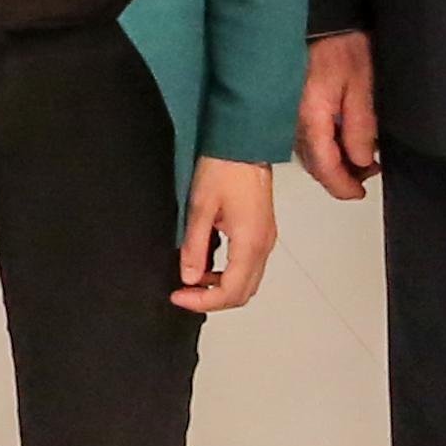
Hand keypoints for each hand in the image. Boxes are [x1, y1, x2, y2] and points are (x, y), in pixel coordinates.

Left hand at [174, 156, 277, 310]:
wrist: (244, 144)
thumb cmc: (225, 168)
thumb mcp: (201, 208)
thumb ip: (195, 247)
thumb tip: (189, 277)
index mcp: (250, 243)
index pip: (230, 291)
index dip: (202, 302)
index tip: (179, 297)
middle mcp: (263, 246)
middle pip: (243, 293)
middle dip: (212, 300)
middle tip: (184, 294)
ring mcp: (266, 239)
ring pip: (248, 282)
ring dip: (221, 289)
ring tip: (192, 281)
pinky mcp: (263, 232)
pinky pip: (249, 266)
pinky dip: (229, 275)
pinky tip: (208, 266)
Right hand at [296, 30, 378, 200]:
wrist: (319, 17)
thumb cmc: (339, 44)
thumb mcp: (361, 84)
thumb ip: (360, 126)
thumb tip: (361, 161)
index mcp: (311, 118)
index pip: (325, 168)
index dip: (344, 186)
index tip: (360, 192)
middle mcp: (293, 122)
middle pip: (315, 165)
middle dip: (342, 176)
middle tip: (369, 171)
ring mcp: (289, 115)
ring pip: (310, 153)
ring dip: (335, 161)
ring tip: (362, 154)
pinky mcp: (290, 107)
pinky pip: (306, 138)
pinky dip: (326, 145)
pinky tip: (343, 138)